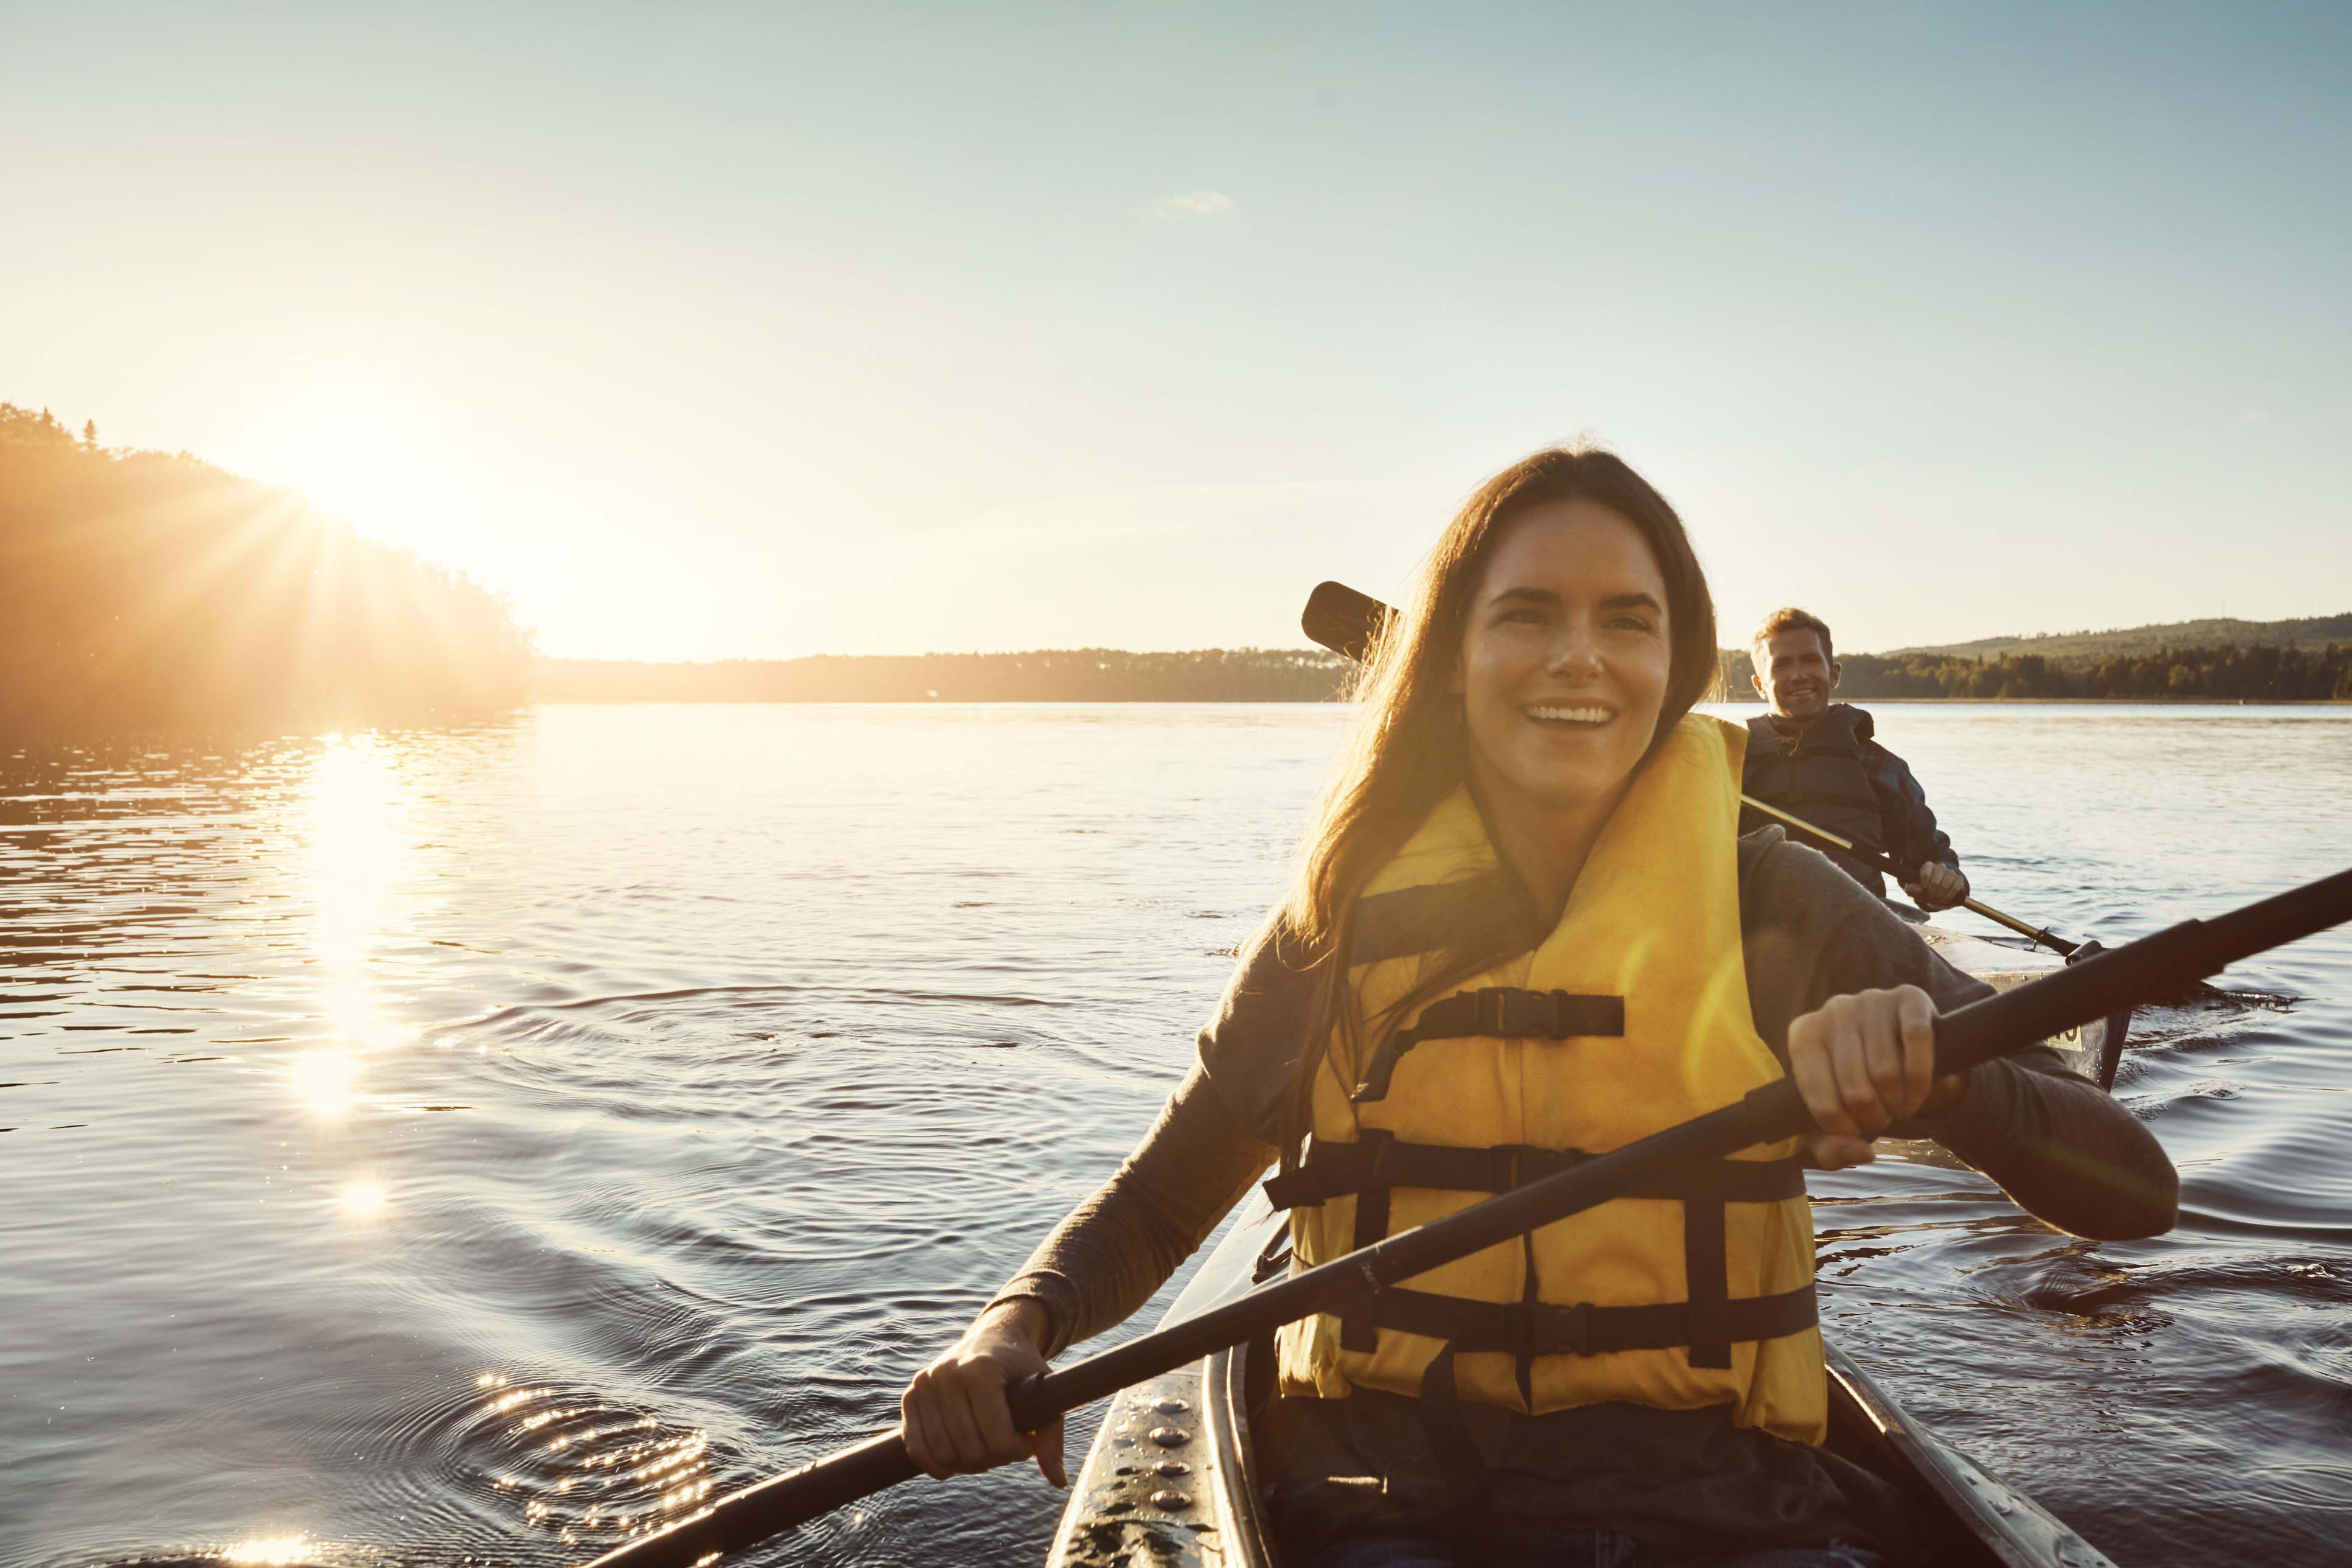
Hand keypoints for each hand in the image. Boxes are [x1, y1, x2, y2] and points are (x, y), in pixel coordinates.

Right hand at [900, 1299, 1066, 1486]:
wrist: (993, 1337)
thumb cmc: (1022, 1369)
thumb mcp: (1045, 1396)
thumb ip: (1051, 1438)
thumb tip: (1058, 1481)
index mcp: (981, 1370)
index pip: (996, 1438)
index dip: (1016, 1452)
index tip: (1026, 1443)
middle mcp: (947, 1374)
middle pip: (969, 1450)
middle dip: (993, 1459)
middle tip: (1006, 1448)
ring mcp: (924, 1384)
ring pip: (942, 1453)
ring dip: (967, 1465)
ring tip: (985, 1450)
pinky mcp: (910, 1395)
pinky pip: (916, 1447)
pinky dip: (936, 1464)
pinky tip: (957, 1462)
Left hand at [1785, 985, 1966, 1168]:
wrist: (1902, 1052)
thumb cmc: (1858, 1086)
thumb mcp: (1835, 1119)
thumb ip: (1831, 1148)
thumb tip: (1861, 1152)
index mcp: (1803, 1035)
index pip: (1820, 1100)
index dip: (1844, 1128)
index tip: (1857, 1130)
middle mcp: (1833, 1010)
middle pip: (1855, 1090)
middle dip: (1875, 1117)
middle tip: (1885, 1117)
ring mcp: (1871, 999)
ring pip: (1886, 1071)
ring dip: (1900, 1102)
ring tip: (1901, 1105)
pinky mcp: (1909, 997)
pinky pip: (1916, 1040)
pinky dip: (1920, 1077)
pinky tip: (1919, 1090)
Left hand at [1903, 862, 1968, 910]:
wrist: (1941, 892)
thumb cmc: (1927, 890)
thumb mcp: (1916, 890)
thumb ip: (1911, 889)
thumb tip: (1909, 888)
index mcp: (1928, 866)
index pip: (1925, 874)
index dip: (1924, 886)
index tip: (1924, 891)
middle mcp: (1940, 867)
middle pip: (1935, 882)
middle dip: (1932, 894)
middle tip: (1931, 898)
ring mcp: (1951, 872)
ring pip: (1945, 886)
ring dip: (1940, 897)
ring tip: (1937, 900)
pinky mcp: (1959, 879)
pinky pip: (1954, 889)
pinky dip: (1948, 897)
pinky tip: (1944, 900)